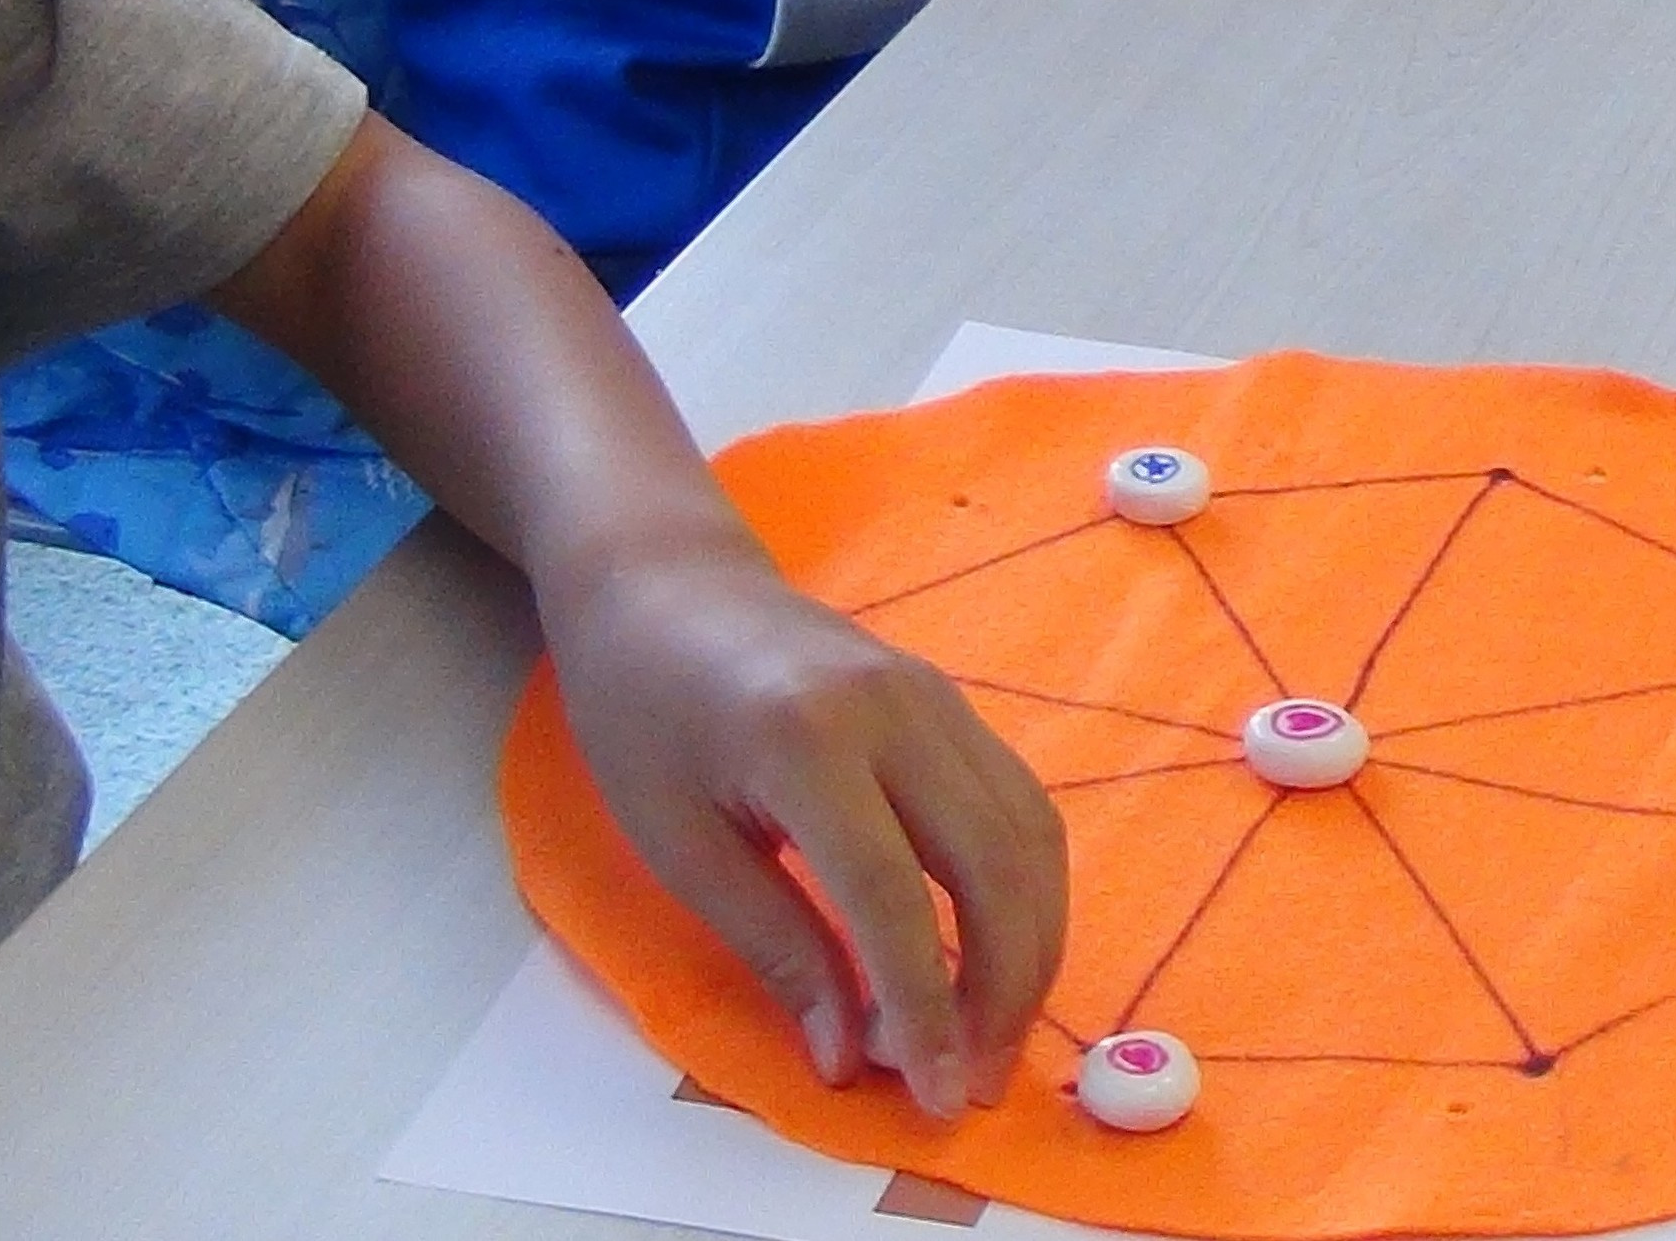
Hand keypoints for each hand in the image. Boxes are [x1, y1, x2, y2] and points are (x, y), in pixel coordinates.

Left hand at [543, 528, 1068, 1117]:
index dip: (922, 1004)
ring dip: (1032, 945)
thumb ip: (774, 943)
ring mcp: (943, 701)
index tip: (929, 1092)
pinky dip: (1029, 891)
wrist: (669, 583)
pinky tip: (1002, 952)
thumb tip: (847, 1053)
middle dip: (1003, 986)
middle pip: (994, 864)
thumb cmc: (643, 712)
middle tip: (975, 1079)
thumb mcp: (676, 843)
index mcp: (810, 742)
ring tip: (997, 1033)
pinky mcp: (956, 706)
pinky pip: (1020, 806)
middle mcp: (902, 714)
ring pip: (1031, 835)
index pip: (895, 896)